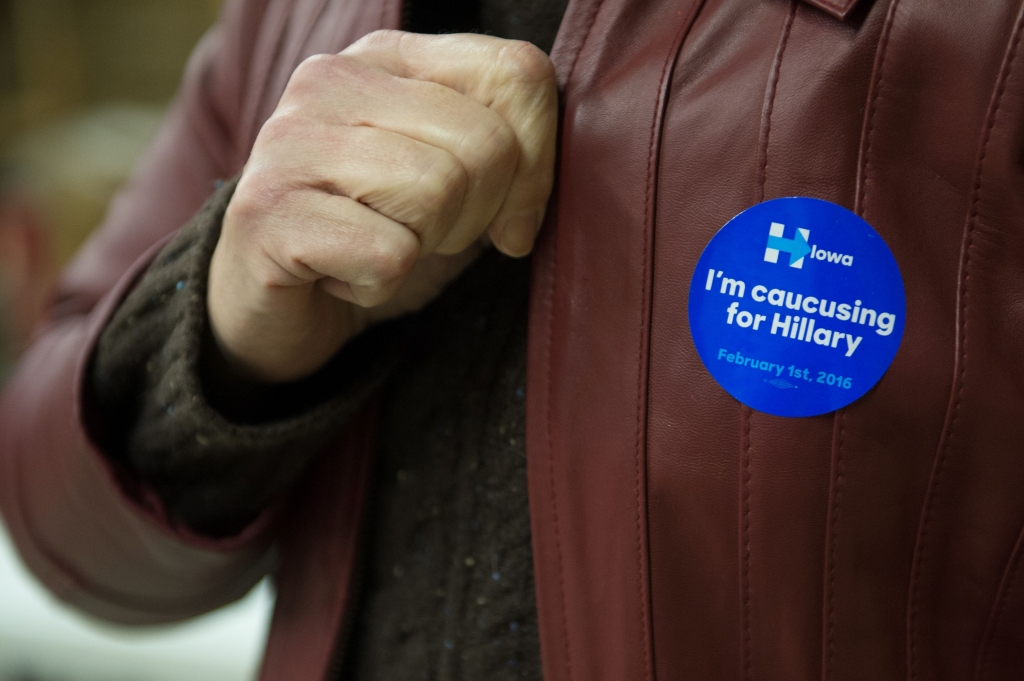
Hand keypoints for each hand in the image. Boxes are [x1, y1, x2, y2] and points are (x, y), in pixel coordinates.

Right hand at [207, 31, 557, 381]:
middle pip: (487, 143)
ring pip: (439, 191)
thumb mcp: (457, 184)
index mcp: (389, 57)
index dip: (538, 161)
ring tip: (381, 245)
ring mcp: (292, 141)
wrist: (273, 302)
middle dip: (477, 215)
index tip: (507, 214)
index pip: (517, 71)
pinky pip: (390, 255)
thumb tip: (532, 198)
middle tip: (424, 234)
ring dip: (426, 247)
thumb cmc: (374, 235)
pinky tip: (343, 275)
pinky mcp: (268, 212)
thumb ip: (508, 154)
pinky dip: (381, 286)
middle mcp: (333, 80)